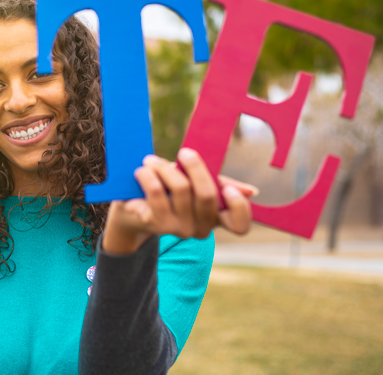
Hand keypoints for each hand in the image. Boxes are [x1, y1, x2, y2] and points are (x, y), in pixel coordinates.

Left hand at [102, 148, 253, 253]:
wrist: (131, 207)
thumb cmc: (168, 190)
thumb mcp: (194, 183)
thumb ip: (219, 183)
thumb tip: (251, 192)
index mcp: (215, 216)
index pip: (240, 225)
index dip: (239, 208)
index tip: (228, 188)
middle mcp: (201, 228)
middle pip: (207, 195)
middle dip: (195, 167)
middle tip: (183, 152)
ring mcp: (179, 229)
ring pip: (180, 188)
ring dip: (164, 167)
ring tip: (150, 161)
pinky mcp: (156, 224)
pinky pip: (156, 192)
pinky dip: (148, 176)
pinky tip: (141, 171)